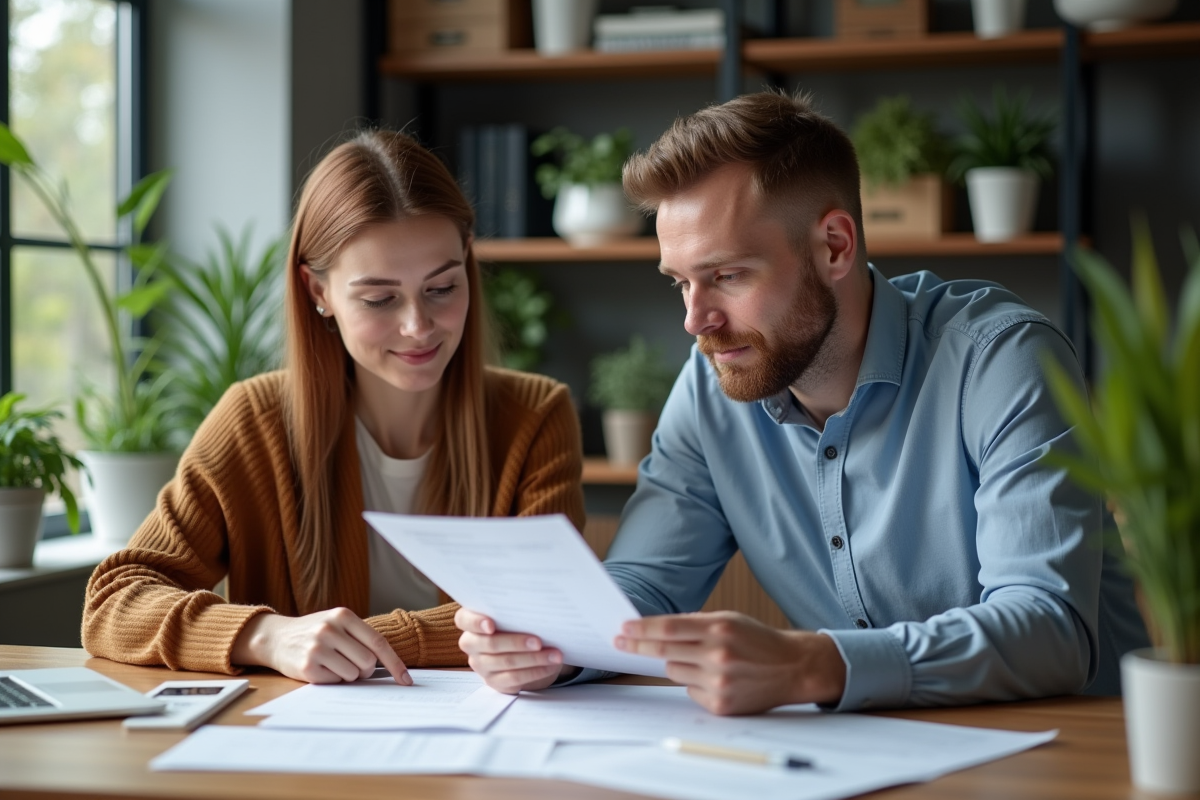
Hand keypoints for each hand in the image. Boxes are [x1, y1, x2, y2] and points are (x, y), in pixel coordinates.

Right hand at [232, 608, 411, 684]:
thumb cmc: (314, 632)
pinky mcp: (307, 667)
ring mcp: (317, 648)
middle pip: (368, 662)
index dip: (395, 663)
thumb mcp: (336, 624)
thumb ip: (360, 637)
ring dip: (348, 675)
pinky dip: (333, 679)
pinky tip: (320, 668)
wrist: (275, 638)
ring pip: (353, 675)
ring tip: (332, 663)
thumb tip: (391, 666)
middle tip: (352, 663)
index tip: (406, 680)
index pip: (378, 643)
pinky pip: (335, 682)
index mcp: (343, 615)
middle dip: (365, 669)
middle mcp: (330, 630)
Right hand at [455, 607, 568, 693]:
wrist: (521, 648)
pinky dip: (535, 672)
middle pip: (489, 644)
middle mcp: (471, 643)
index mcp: (470, 621)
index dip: (476, 622)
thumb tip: (538, 607)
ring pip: (505, 663)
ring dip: (533, 659)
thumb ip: (516, 611)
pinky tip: (549, 666)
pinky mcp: (494, 681)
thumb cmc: (516, 623)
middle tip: (538, 641)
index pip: (464, 619)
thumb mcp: (514, 614)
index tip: (491, 625)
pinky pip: (513, 679)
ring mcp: (481, 665)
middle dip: (516, 642)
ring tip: (554, 655)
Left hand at [615, 611, 845, 714]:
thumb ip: (695, 624)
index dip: (642, 629)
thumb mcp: (730, 620)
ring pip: (674, 672)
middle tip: (620, 641)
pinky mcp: (720, 705)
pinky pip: (689, 691)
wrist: (793, 667)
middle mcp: (718, 655)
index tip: (624, 628)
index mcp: (720, 628)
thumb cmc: (758, 640)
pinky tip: (718, 679)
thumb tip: (656, 630)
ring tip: (702, 660)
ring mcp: (719, 682)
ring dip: (677, 664)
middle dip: (638, 646)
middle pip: (664, 651)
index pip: (669, 628)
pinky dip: (695, 683)